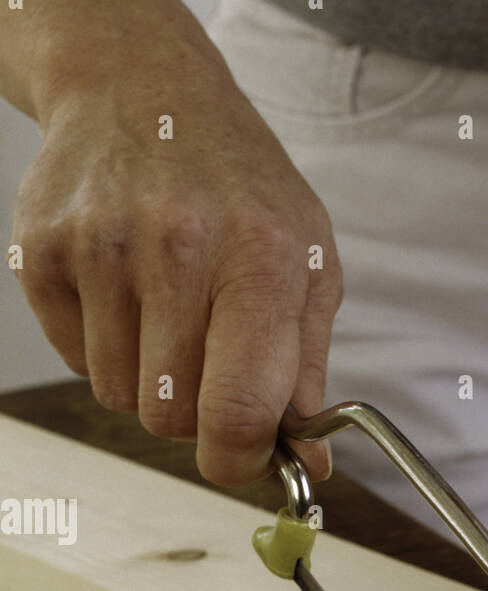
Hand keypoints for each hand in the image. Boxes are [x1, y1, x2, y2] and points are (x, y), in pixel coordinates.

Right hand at [10, 13, 340, 483]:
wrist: (143, 90)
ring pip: (118, 397)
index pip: (237, 411)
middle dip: (193, 413)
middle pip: (170, 420)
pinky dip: (102, 345)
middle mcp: (178, 247)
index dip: (237, 460)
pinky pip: (75, 361)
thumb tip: (310, 468)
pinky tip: (124, 289)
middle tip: (207, 359)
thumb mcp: (307, 265)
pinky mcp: (42, 252)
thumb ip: (308, 372)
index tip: (242, 456)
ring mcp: (101, 247)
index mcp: (260, 259)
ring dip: (146, 379)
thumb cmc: (239, 187)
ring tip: (166, 310)